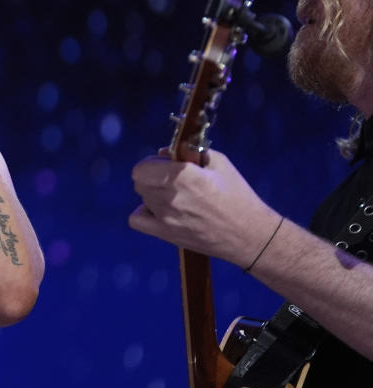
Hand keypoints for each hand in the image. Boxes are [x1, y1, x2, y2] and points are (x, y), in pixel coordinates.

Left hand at [129, 149, 279, 266]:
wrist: (250, 234)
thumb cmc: (237, 196)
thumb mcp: (219, 163)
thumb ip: (188, 152)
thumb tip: (162, 152)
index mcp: (182, 176)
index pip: (142, 167)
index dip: (153, 164)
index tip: (166, 164)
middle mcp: (169, 196)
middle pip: (140, 182)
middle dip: (153, 176)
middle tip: (173, 180)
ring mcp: (165, 218)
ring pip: (143, 198)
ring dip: (153, 193)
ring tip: (177, 197)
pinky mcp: (166, 235)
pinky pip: (137, 220)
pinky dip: (145, 213)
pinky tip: (162, 212)